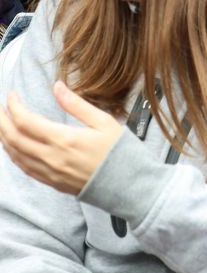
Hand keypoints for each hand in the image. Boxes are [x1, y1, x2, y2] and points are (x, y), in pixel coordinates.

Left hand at [0, 84, 122, 195]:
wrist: (127, 185)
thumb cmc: (119, 152)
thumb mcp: (104, 122)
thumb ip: (77, 105)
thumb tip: (58, 87)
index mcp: (64, 139)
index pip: (26, 121)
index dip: (14, 107)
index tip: (12, 95)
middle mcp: (51, 157)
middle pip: (13, 138)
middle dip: (2, 121)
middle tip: (1, 108)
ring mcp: (49, 172)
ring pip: (15, 154)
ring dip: (4, 137)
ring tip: (2, 124)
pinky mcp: (51, 181)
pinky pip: (23, 167)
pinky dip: (13, 154)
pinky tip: (13, 146)